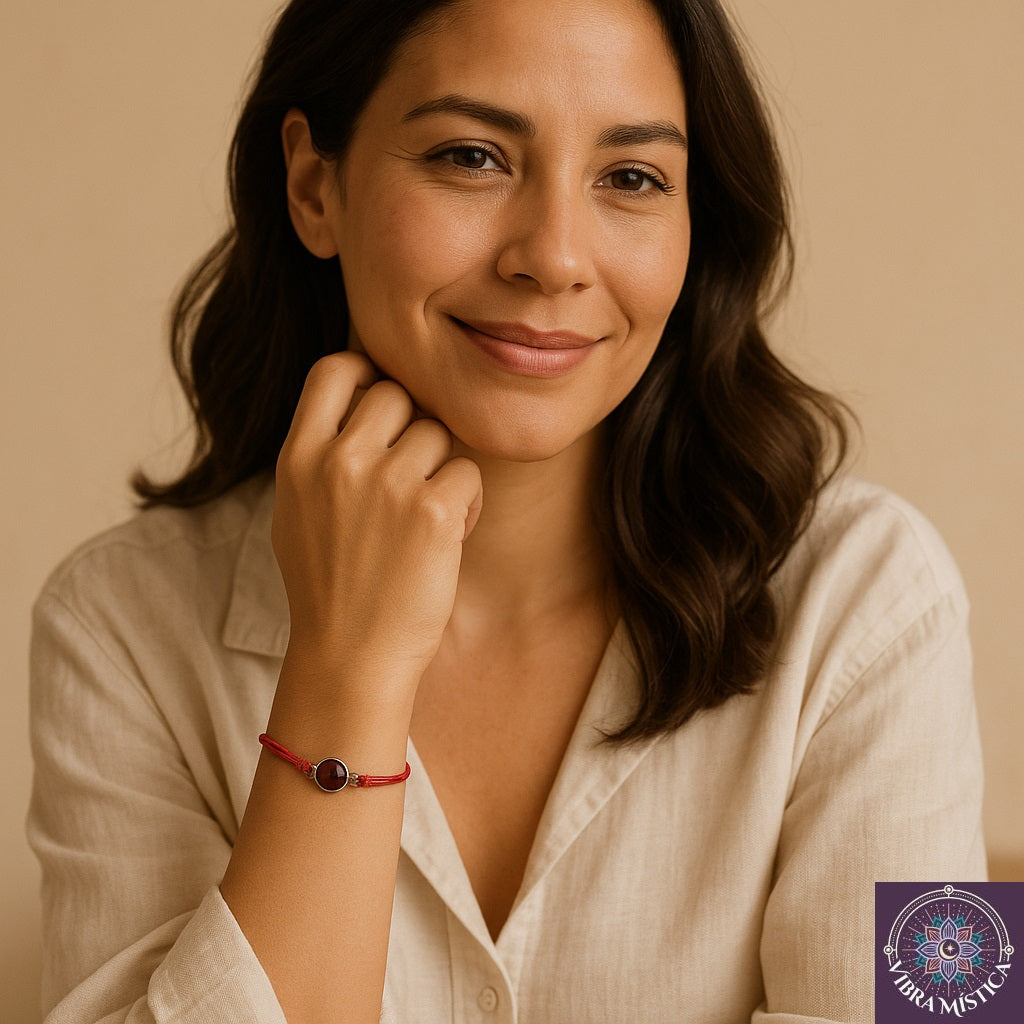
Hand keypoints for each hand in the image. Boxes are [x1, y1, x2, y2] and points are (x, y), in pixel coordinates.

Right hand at [271, 351, 482, 696]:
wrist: (349, 657)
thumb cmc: (327, 588)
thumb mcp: (296, 512)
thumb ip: (318, 454)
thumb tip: (354, 399)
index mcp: (299, 457)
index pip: (335, 369)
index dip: (366, 375)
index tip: (382, 406)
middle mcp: (340, 461)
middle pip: (397, 395)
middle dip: (411, 431)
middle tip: (410, 479)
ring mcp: (387, 484)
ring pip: (438, 433)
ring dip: (442, 468)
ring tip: (426, 516)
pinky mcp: (432, 511)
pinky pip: (468, 471)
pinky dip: (468, 500)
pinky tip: (450, 533)